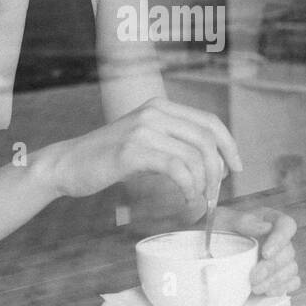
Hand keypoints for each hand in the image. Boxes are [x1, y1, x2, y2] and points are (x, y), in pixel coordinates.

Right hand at [43, 96, 242, 207]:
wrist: (68, 164)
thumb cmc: (108, 158)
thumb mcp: (145, 141)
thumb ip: (173, 144)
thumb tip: (213, 165)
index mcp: (161, 106)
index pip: (209, 121)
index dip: (229, 145)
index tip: (237, 168)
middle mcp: (154, 111)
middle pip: (207, 139)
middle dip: (218, 170)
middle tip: (214, 194)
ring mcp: (143, 129)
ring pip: (194, 156)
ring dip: (204, 183)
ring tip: (197, 199)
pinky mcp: (133, 150)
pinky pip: (177, 168)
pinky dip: (188, 187)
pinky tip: (185, 198)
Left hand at [214, 205, 299, 296]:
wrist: (205, 250)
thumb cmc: (217, 231)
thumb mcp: (223, 220)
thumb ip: (244, 221)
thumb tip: (265, 227)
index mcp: (269, 220)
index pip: (286, 225)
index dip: (280, 240)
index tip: (265, 253)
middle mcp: (277, 239)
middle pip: (288, 252)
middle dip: (271, 267)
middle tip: (253, 277)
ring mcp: (280, 258)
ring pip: (291, 269)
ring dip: (274, 281)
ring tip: (255, 288)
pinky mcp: (279, 276)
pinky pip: (292, 282)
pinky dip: (281, 288)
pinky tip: (266, 291)